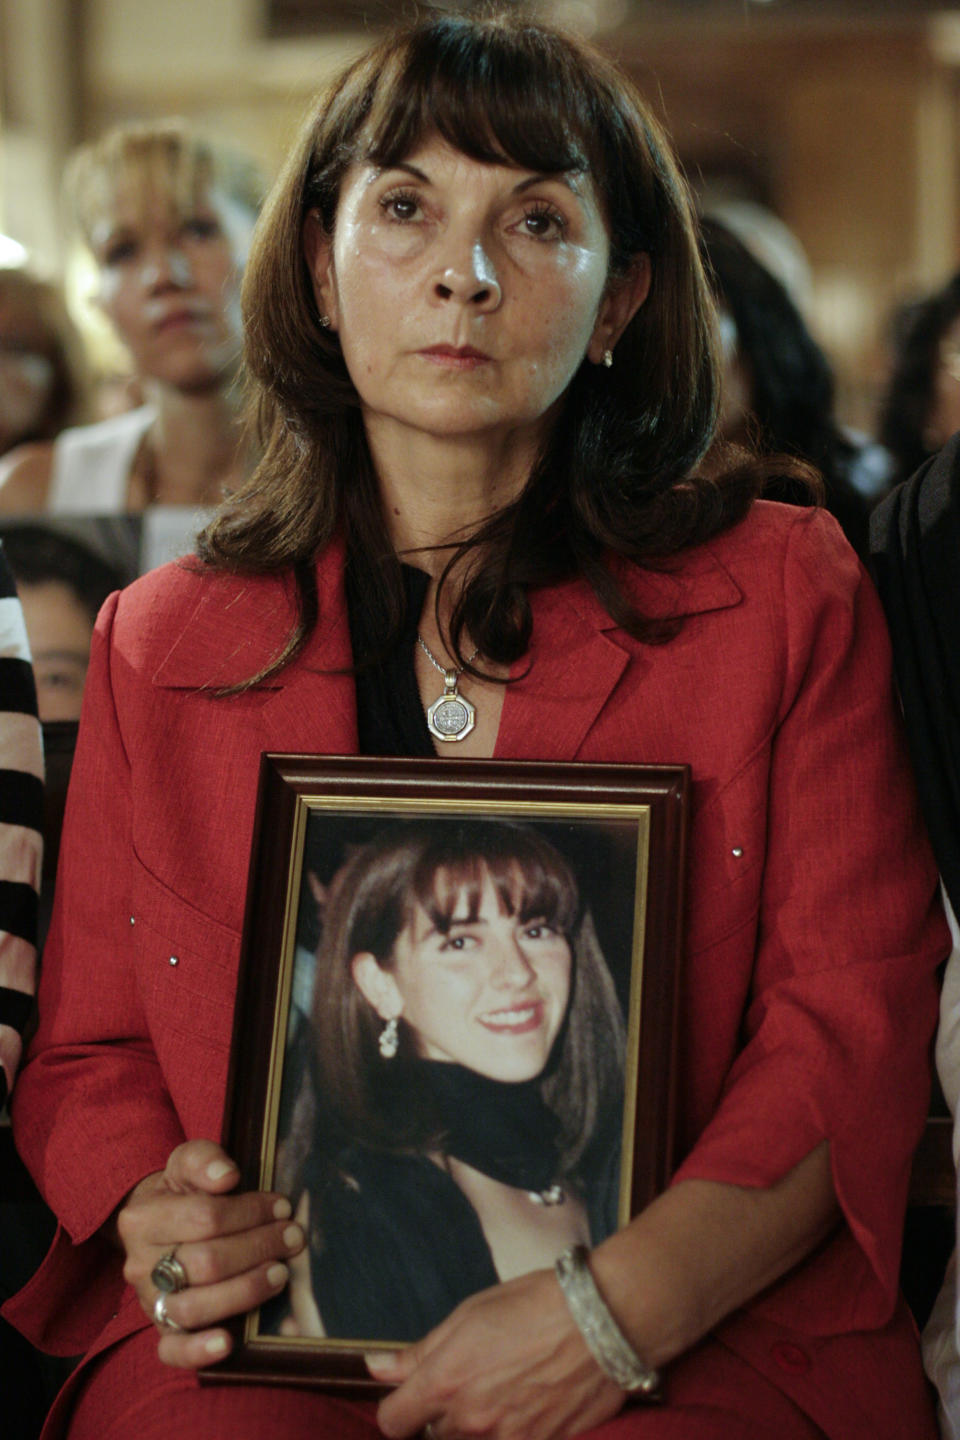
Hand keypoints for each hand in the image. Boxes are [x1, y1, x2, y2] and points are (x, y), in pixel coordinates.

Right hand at [116, 1138, 304, 1368]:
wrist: (155, 1221)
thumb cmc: (181, 1191)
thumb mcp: (186, 1163)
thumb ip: (204, 1160)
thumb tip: (227, 1176)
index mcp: (143, 1219)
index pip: (204, 1217)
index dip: (250, 1212)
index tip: (282, 1206)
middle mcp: (140, 1264)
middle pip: (205, 1262)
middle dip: (257, 1248)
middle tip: (293, 1237)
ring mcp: (149, 1301)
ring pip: (194, 1306)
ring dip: (245, 1290)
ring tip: (280, 1273)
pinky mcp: (161, 1329)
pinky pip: (172, 1350)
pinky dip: (198, 1350)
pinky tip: (228, 1342)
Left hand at [367, 1268, 623, 1439]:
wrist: (602, 1322)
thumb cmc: (535, 1305)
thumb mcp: (470, 1314)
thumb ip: (420, 1351)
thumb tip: (377, 1369)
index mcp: (444, 1382)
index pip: (392, 1422)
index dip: (399, 1407)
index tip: (412, 1394)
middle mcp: (470, 1421)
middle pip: (435, 1435)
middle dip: (443, 1414)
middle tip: (473, 1379)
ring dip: (478, 1426)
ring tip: (505, 1388)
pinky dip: (513, 1431)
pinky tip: (530, 1403)